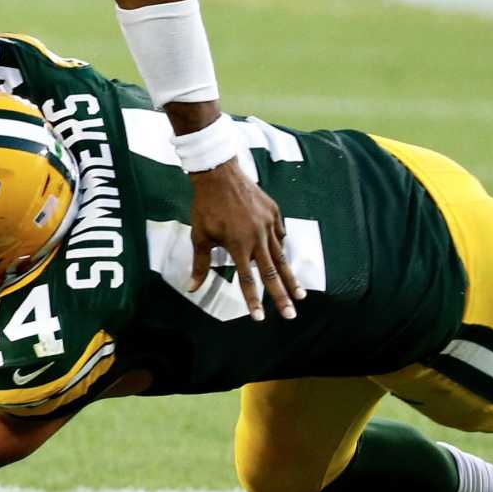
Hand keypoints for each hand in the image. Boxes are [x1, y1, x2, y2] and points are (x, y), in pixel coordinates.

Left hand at [188, 161, 298, 321]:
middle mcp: (257, 236)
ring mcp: (268, 224)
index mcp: (237, 244)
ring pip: (281, 256)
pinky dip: (280, 247)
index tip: (260, 318)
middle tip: (291, 315)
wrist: (219, 174)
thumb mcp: (200, 236)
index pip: (247, 279)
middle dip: (282, 296)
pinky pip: (280, 235)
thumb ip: (200, 264)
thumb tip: (192, 288)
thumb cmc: (206, 206)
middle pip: (272, 273)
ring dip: (291, 277)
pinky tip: (283, 257)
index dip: (253, 300)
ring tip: (300, 295)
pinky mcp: (274, 212)